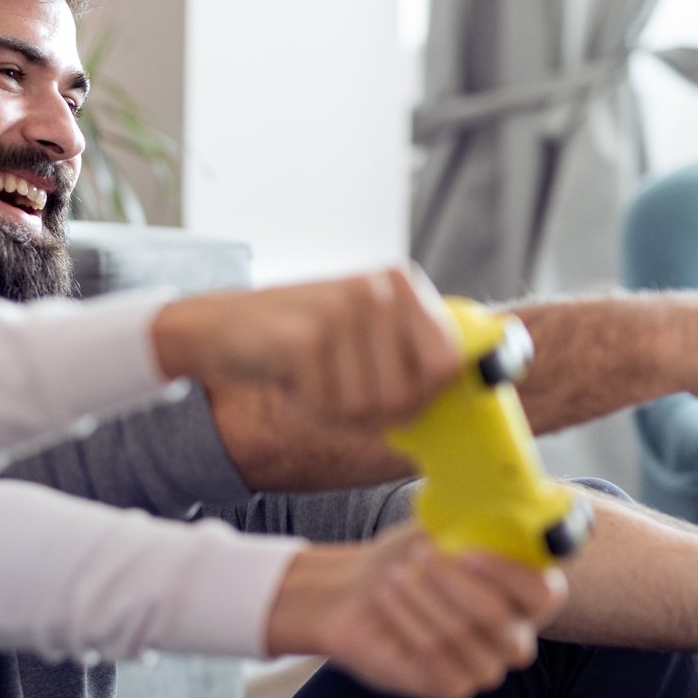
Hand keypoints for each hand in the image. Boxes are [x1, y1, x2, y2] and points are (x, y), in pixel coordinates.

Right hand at [151, 267, 462, 431]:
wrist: (220, 324)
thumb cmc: (299, 339)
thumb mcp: (363, 333)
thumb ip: (411, 355)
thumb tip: (477, 386)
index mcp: (400, 283)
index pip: (448, 363)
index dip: (422, 397)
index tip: (393, 400)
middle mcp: (377, 289)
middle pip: (407, 397)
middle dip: (372, 414)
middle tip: (337, 393)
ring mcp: (343, 309)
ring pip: (367, 408)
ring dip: (334, 413)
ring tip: (311, 382)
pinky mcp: (307, 337)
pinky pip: (328, 407)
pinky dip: (308, 409)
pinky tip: (290, 383)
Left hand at [265, 525, 567, 697]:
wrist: (355, 592)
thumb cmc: (408, 558)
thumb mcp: (445, 528)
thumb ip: (481, 517)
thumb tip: (503, 494)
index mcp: (525, 597)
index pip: (545, 594)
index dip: (511, 574)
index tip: (469, 551)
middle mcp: (514, 638)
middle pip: (501, 619)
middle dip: (456, 584)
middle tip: (422, 556)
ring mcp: (485, 668)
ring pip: (461, 636)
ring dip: (424, 598)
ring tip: (396, 574)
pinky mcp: (450, 688)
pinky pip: (434, 656)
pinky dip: (407, 620)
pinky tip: (388, 596)